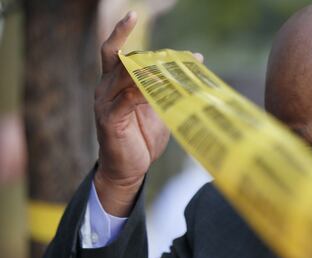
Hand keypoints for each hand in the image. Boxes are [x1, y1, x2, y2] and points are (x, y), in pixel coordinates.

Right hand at [93, 11, 201, 215]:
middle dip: (140, 47)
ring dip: (151, 70)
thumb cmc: (142, 139)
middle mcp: (105, 88)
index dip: (121, 31)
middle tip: (160, 41)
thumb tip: (188, 70)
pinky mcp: (109, 119)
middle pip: (118, 57)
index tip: (132, 14)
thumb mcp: (157, 109)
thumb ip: (165, 90)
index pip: (115, 51)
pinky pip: (127, 99)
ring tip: (173, 68)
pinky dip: (145, 91)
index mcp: (115, 83)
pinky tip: (160, 89)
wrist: (128, 170)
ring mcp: (105, 103)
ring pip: (125, 75)